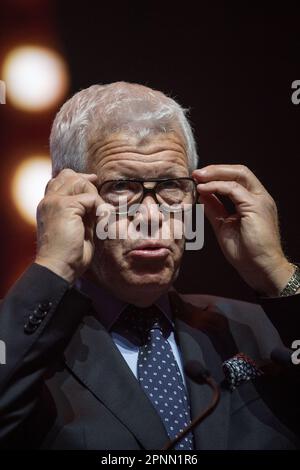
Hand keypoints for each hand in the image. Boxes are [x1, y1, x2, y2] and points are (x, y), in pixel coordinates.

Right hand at [35, 169, 99, 283]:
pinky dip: (100, 208)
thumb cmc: (68, 253)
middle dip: (89, 186)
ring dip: (96, 198)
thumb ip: (82, 211)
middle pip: (70, 176)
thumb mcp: (76, 227)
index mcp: (48, 205)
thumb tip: (96, 200)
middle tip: (100, 204)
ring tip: (101, 216)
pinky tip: (101, 220)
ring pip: (80, 183)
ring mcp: (55, 202)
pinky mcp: (65, 206)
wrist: (58, 266)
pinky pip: (90, 197)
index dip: (78, 179)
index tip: (93, 183)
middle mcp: (48, 200)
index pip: (61, 180)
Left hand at [192, 164, 293, 295]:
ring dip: (215, 174)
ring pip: (238, 175)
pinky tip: (204, 189)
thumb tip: (203, 196)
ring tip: (198, 177)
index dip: (217, 175)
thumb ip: (215, 209)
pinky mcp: (256, 206)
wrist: (260, 268)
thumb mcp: (224, 226)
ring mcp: (260, 201)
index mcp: (254, 202)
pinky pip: (234, 189)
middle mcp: (260, 198)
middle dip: (216, 169)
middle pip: (239, 171)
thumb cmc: (246, 253)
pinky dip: (217, 186)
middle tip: (197, 173)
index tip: (198, 178)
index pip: (237, 179)